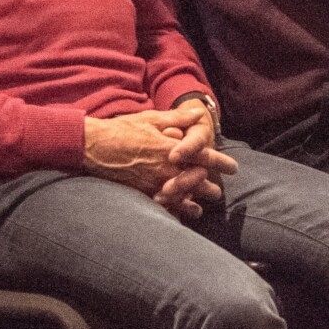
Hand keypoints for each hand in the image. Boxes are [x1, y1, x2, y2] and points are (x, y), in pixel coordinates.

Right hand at [84, 108, 237, 219]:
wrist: (94, 146)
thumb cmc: (122, 129)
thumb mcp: (151, 119)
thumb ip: (177, 118)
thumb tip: (197, 113)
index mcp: (171, 148)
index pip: (203, 157)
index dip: (220, 162)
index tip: (233, 168)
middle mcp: (165, 168)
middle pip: (195, 181)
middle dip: (208, 187)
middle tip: (218, 192)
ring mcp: (153, 182)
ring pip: (180, 196)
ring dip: (192, 203)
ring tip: (200, 209)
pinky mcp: (141, 192)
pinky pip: (161, 204)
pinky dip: (171, 210)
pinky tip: (175, 215)